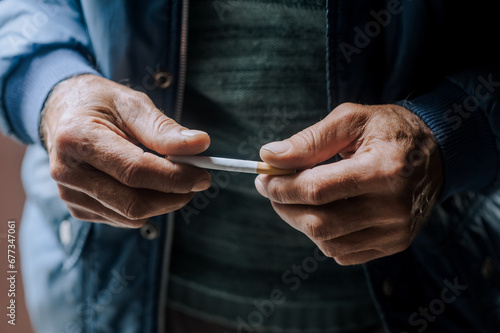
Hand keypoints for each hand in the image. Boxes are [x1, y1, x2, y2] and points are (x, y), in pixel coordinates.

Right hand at [42, 74, 210, 227]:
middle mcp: (67, 172)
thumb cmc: (100, 105)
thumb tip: (199, 145)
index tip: (202, 175)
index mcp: (77, 138)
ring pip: (131, 216)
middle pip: (133, 202)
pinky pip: (123, 218)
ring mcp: (70, 194)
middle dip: (174, 196)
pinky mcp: (78, 208)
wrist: (64, 113)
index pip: (134, 171)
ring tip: (172, 176)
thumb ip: (164, 128)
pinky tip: (148, 184)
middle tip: (197, 180)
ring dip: (163, 201)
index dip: (174, 177)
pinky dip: (146, 205)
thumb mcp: (132, 104)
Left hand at [255, 103, 442, 264]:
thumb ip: (309, 140)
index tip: (263, 179)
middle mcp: (394, 207)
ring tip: (299, 198)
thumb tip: (269, 157)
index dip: (282, 187)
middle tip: (272, 189)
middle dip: (284, 207)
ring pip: (328, 243)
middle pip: (319, 223)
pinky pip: (343, 253)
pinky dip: (324, 235)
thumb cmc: (389, 130)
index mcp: (384, 170)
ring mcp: (396, 231)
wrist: (436, 152)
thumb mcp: (351, 120)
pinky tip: (326, 211)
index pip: (318, 190)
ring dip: (301, 221)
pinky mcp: (395, 244)